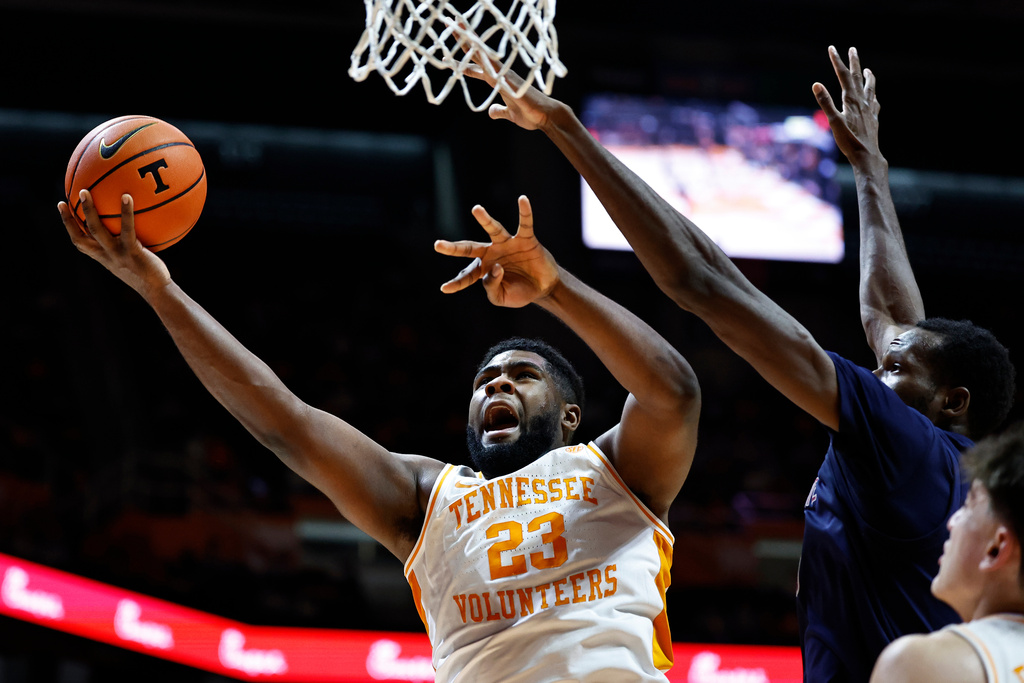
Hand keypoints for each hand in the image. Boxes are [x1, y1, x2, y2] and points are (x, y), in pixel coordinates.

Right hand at [58, 190, 170, 296]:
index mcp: (102, 256)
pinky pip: (126, 228)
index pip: (79, 240)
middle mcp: (106, 255)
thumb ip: (125, 243)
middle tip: (67, 197)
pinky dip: (126, 212)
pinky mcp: (131, 251)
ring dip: (88, 210)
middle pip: (82, 234)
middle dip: (70, 217)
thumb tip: (128, 222)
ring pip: (96, 229)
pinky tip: (127, 196)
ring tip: (85, 191)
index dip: (68, 224)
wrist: (157, 289)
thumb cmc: (147, 271)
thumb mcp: (131, 258)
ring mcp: (117, 253)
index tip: (62, 206)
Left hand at [434, 195, 558, 307]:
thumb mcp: (501, 297)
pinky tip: (522, 199)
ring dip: (485, 220)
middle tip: (437, 245)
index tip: (444, 288)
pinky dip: (525, 212)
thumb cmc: (520, 292)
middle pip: (469, 248)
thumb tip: (495, 266)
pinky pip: (524, 224)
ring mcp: (507, 244)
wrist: (543, 288)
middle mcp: (492, 253)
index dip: (456, 283)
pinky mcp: (525, 239)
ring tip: (476, 209)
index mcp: (483, 269)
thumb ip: (491, 286)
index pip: (467, 276)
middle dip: (454, 248)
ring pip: (493, 230)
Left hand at [455, 27, 560, 130]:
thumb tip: (491, 111)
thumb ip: (499, 111)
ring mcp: (504, 75)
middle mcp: (499, 73)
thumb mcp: (509, 114)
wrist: (546, 117)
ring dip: (469, 40)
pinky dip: (481, 59)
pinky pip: (491, 68)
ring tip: (456, 25)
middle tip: (449, 21)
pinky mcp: (509, 81)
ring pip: (482, 54)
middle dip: (463, 37)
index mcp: (497, 79)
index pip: (476, 65)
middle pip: (477, 52)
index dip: (462, 59)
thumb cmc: (530, 114)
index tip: (447, 53)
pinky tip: (472, 49)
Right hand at [812, 46, 881, 164]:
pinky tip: (874, 97)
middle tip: (852, 49)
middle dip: (853, 62)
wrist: (867, 156)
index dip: (837, 61)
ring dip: (867, 77)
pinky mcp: (873, 118)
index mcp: (851, 100)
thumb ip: (825, 103)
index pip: (843, 75)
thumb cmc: (849, 142)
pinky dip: (873, 95)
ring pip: (870, 87)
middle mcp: (862, 101)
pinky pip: (875, 102)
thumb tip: (816, 85)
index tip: (832, 48)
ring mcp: (870, 109)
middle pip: (857, 77)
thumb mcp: (834, 122)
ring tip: (867, 70)